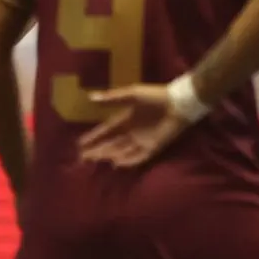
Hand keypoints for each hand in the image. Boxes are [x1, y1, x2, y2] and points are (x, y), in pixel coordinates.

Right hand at [78, 84, 192, 167]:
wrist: (178, 102)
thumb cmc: (155, 96)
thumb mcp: (131, 94)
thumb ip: (111, 98)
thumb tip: (90, 97)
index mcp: (126, 119)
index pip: (106, 131)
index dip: (93, 137)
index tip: (80, 144)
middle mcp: (131, 133)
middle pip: (111, 144)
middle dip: (97, 151)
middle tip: (82, 158)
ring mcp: (142, 142)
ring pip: (121, 152)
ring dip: (108, 156)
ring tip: (94, 161)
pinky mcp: (153, 148)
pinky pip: (138, 158)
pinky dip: (127, 162)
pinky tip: (116, 164)